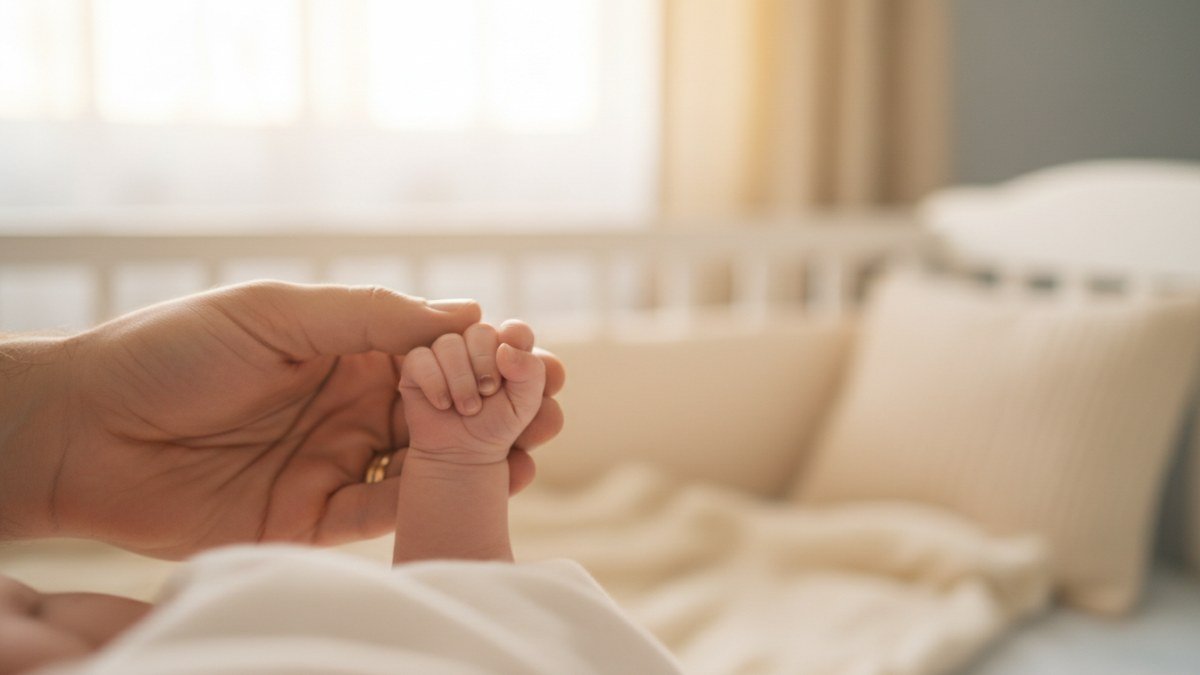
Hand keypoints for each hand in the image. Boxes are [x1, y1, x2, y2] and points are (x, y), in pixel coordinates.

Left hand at [0, 282, 564, 558]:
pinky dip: (433, 502)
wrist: (83, 433)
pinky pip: (384, 513)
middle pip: (443, 409)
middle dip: (501, 406)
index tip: (537, 353)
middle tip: (555, 405)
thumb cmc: (171, 352)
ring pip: (426, 463)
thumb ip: (371, 317)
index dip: (487, 353)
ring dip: (482, 456)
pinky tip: (481, 488)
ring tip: (535, 449)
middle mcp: (348, 405)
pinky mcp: (312, 518)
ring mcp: (334, 462)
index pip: (433, 352)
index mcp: (342, 349)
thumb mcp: (275, 314)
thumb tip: (465, 312)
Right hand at [400, 321, 545, 464]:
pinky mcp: (417, 366)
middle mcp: (474, 345)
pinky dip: (433, 383)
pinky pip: (420, 358)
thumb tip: (505, 348)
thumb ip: (530, 373)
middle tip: (486, 395)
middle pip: (480, 332)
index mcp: (505, 349)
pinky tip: (442, 404)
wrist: (461, 453)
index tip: (508, 374)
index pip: (514, 330)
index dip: (514, 344)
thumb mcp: (524, 404)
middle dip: (484, 366)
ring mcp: (444, 353)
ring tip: (467, 408)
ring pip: (448, 343)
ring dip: (460, 380)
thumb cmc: (495, 427)